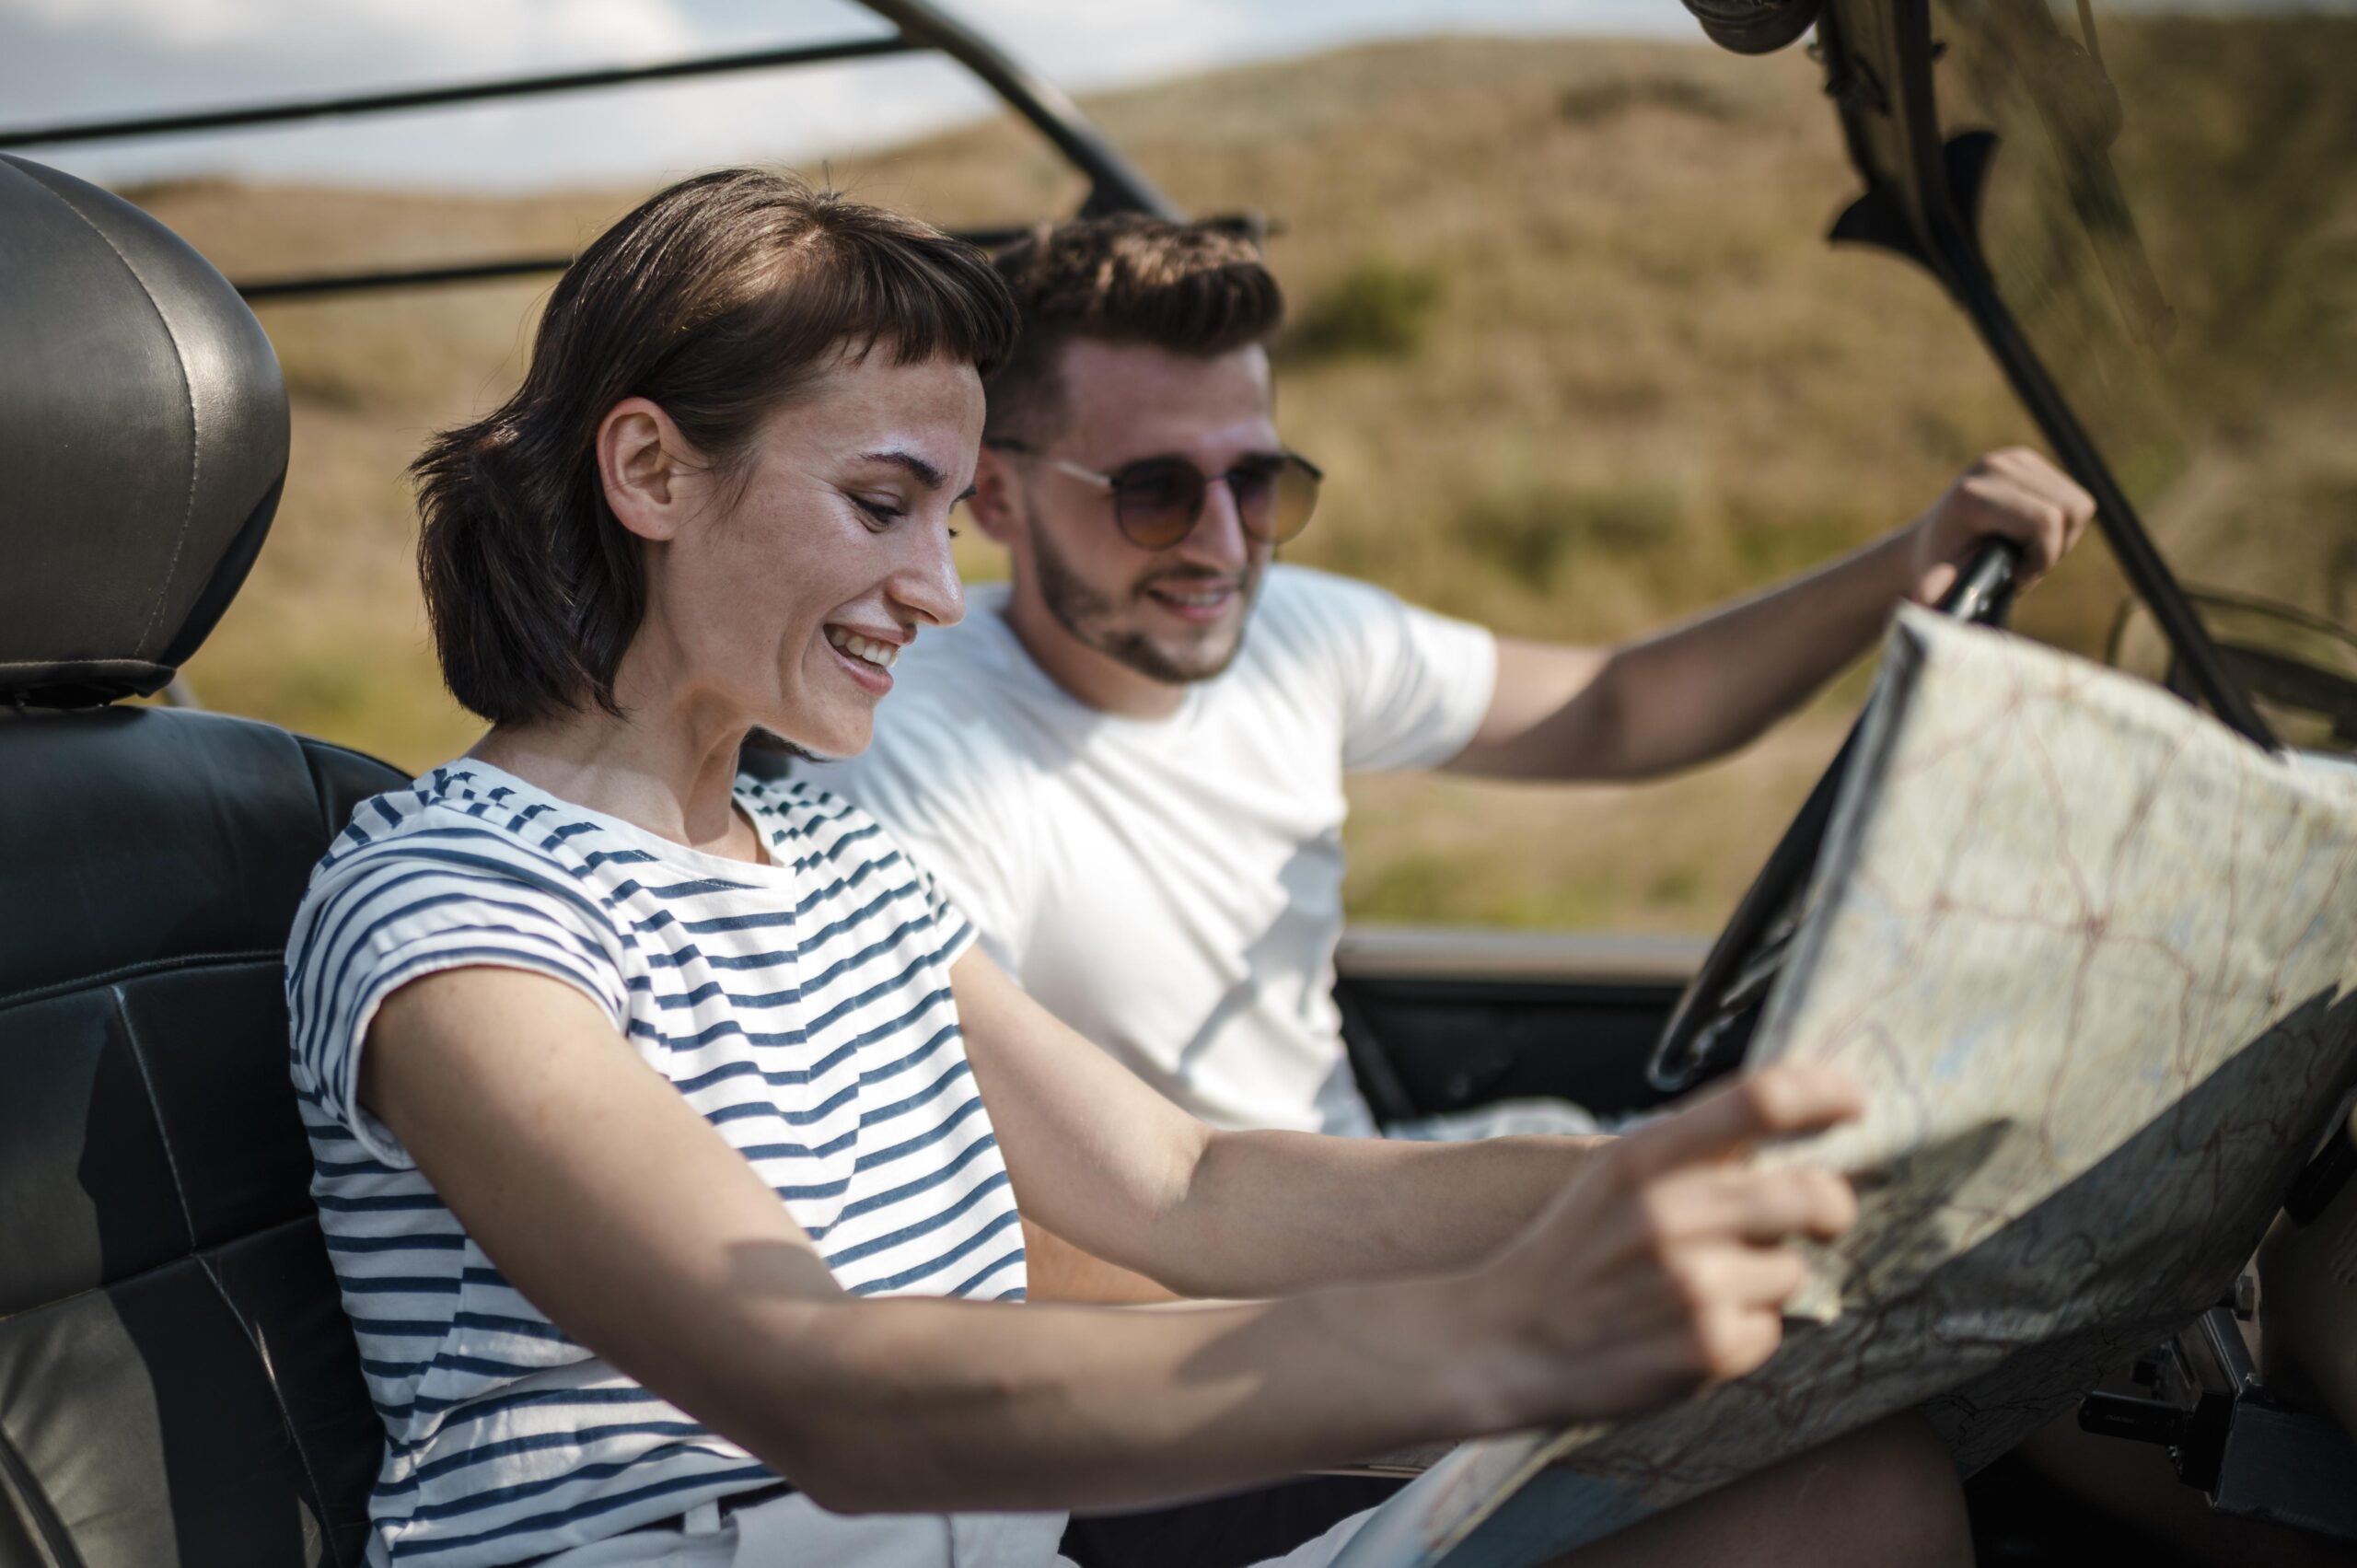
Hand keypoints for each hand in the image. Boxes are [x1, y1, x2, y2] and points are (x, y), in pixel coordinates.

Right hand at [1467, 1064, 1863, 1429]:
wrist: (1504, 1340)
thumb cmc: (1572, 1251)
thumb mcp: (1614, 1175)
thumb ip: (1693, 1147)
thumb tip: (1791, 1114)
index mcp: (1644, 1157)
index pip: (1762, 1098)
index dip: (1825, 1093)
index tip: (1852, 1103)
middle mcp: (1668, 1214)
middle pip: (1811, 1192)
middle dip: (1832, 1206)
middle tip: (1826, 1214)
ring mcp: (1690, 1284)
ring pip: (1792, 1268)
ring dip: (1767, 1278)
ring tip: (1708, 1286)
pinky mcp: (1705, 1348)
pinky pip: (1770, 1330)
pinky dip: (1744, 1332)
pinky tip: (1692, 1329)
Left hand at [1906, 447, 2095, 604]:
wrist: (1929, 544)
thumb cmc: (1938, 571)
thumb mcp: (1941, 586)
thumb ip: (1951, 589)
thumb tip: (1942, 596)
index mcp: (1972, 495)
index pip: (2045, 521)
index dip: (2043, 557)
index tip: (2018, 577)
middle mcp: (1993, 467)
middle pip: (2070, 511)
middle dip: (2055, 549)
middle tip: (2025, 566)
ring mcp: (2012, 458)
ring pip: (2079, 505)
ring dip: (2061, 538)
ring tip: (2026, 553)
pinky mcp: (2026, 460)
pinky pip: (2074, 498)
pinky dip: (2062, 525)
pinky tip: (2030, 535)